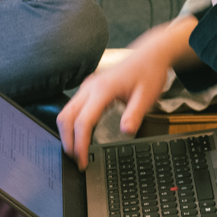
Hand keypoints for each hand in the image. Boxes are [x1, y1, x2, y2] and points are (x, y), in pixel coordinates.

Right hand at [57, 17, 196, 169]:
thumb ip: (135, 114)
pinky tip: (81, 137)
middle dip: (67, 141)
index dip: (80, 144)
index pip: (82, 122)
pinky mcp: (89, 89)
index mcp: (103, 89)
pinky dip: (72, 124)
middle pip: (66, 117)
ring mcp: (88, 86)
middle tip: (77, 161)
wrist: (150, 55)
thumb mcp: (147, 97)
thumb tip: (125, 132)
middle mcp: (90, 87)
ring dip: (67, 133)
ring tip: (78, 152)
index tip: (83, 161)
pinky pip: (73, 108)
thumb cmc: (149, 73)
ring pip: (66, 112)